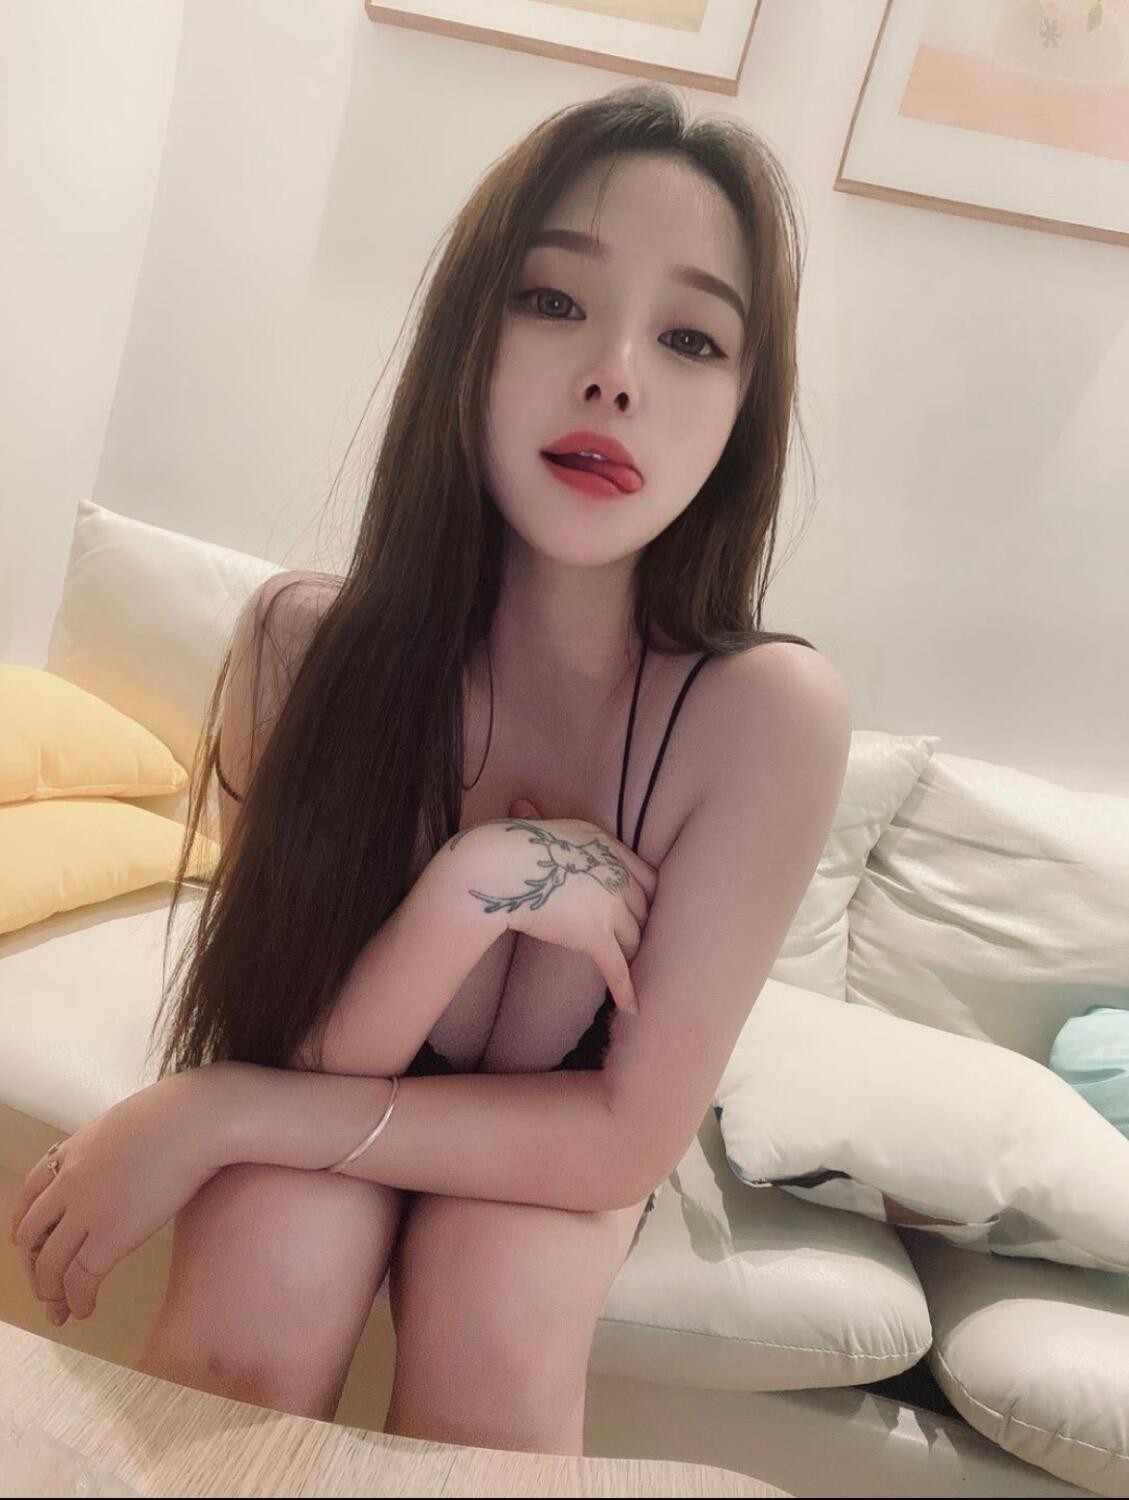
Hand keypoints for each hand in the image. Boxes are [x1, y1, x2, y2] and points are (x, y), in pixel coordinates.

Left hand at [9, 1068, 229, 1327]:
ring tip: (61, 1308)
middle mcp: (70, 1182)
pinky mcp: (110, 1236)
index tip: (28, 1242)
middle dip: (34, 1264)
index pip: (31, 1193)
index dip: (26, 1224)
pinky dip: (77, 1300)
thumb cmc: (183, 1114)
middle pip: (32, 1234)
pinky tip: (85, 1309)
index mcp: (76, 1150)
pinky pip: (80, 1279)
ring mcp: (86, 1211)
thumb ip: (116, 1145)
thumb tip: (130, 1157)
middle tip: (45, 1284)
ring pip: (49, 1264)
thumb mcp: (131, 1121)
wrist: (196, 1122)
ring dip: (51, 1291)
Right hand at [448, 797, 657, 1014]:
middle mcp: (616, 874)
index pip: (647, 877)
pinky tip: (632, 1008)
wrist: (499, 867)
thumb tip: (521, 808)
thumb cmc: (507, 845)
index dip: (649, 899)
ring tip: (635, 972)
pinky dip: (627, 990)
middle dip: (643, 929)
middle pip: (643, 910)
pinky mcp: (594, 935)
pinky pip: (617, 967)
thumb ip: (545, 824)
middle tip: (641, 947)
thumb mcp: (538, 824)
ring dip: (634, 956)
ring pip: (634, 940)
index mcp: (607, 846)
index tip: (648, 912)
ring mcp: (609, 906)